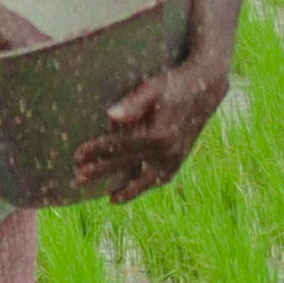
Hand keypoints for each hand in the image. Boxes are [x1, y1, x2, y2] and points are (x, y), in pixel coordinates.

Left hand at [80, 38, 235, 194]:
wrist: (206, 86)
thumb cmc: (175, 83)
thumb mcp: (153, 87)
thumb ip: (133, 103)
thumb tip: (111, 116)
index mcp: (158, 135)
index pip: (119, 146)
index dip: (96, 151)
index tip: (77, 155)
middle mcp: (167, 151)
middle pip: (127, 164)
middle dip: (101, 171)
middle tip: (78, 178)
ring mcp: (176, 157)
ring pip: (148, 180)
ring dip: (129, 190)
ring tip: (111, 198)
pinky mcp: (182, 157)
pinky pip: (163, 177)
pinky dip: (149, 184)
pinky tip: (137, 187)